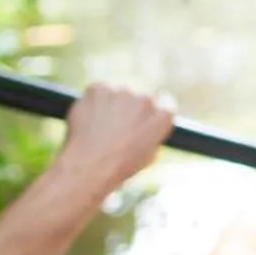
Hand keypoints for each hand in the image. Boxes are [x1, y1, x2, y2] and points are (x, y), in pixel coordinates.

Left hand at [56, 85, 173, 189]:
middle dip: (130, 108)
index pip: (165, 103)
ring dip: (112, 104)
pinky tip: (90, 120)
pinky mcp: (100, 88)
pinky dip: (94, 102)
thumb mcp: (148, 154)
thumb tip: (144, 123)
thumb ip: (151, 132)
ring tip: (101, 127)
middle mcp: (146, 99)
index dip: (151, 112)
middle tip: (117, 127)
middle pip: (139, 96)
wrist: (90, 165)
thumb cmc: (119, 166)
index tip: (141, 119)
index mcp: (163, 116)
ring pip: (117, 93)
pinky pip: (98, 91)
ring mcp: (122, 91)